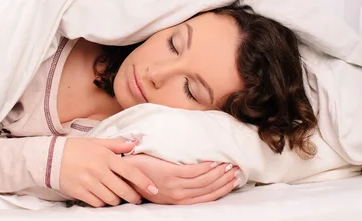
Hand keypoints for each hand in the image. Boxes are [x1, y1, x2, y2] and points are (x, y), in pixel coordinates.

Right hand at [59, 138, 157, 206]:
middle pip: (123, 189)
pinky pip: (98, 203)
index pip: (130, 171)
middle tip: (136, 198)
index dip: (143, 182)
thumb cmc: (76, 148)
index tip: (153, 189)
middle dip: (133, 196)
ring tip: (118, 196)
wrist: (51, 157)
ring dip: (118, 200)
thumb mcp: (97, 142)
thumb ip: (116, 145)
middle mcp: (98, 170)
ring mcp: (89, 183)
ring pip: (112, 199)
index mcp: (105, 157)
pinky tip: (103, 197)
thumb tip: (134, 144)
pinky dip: (103, 203)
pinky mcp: (80, 192)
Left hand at [124, 154, 239, 204]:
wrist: (123, 171)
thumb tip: (190, 177)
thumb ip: (175, 185)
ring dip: (219, 173)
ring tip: (230, 165)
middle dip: (225, 180)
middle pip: (208, 189)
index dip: (221, 189)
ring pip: (203, 181)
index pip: (205, 197)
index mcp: (177, 200)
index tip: (233, 181)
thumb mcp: (160, 187)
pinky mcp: (169, 174)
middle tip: (237, 171)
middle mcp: (178, 196)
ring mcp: (174, 185)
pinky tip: (213, 162)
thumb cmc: (140, 176)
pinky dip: (205, 167)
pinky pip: (192, 171)